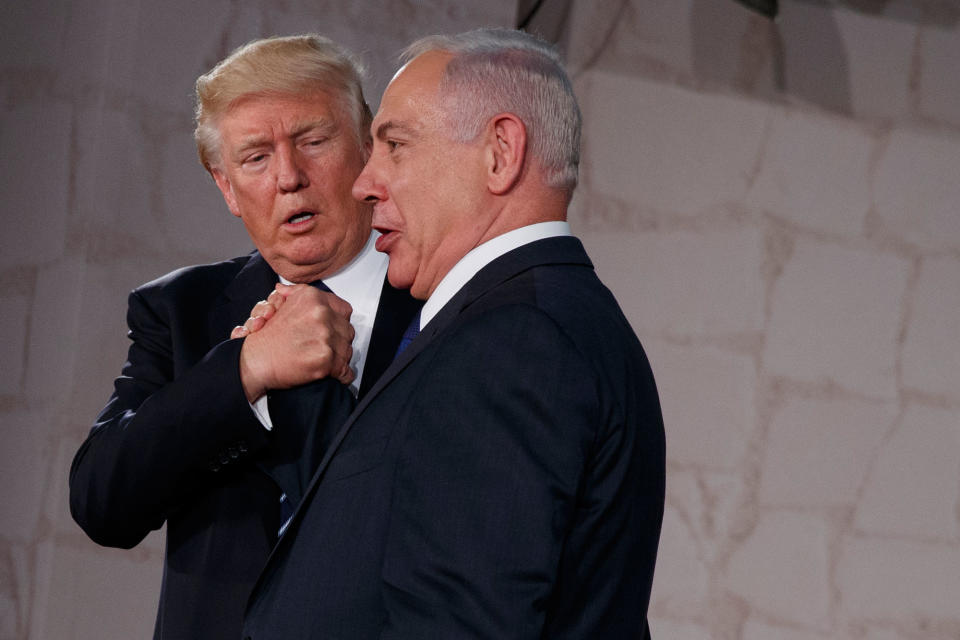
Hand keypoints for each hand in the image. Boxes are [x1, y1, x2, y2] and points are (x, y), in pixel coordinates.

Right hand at [236, 284, 355, 401]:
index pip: (343, 309)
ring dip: (339, 357)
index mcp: (313, 299)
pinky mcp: (326, 360)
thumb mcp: (277, 305)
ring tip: (326, 360)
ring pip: (347, 350)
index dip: (339, 321)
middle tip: (328, 346)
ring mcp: (325, 337)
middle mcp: (321, 315)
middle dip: (339, 340)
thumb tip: (286, 289)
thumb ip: (292, 295)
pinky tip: (335, 374)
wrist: (254, 362)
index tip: (335, 328)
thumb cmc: (265, 339)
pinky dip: (342, 375)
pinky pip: (346, 371)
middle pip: (347, 331)